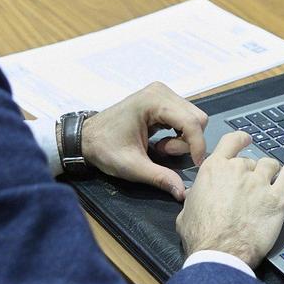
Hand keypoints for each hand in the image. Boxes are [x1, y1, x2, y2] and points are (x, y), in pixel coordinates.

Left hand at [82, 81, 208, 199]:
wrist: (86, 137)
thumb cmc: (105, 148)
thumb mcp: (132, 167)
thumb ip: (160, 177)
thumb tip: (182, 192)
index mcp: (153, 101)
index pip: (192, 121)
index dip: (198, 145)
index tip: (196, 165)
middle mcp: (160, 92)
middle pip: (197, 118)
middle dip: (187, 141)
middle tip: (163, 152)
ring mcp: (161, 93)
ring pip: (193, 117)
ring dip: (183, 138)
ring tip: (159, 147)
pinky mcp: (162, 99)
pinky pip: (184, 116)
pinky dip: (179, 132)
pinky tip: (160, 140)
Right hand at [176, 131, 283, 267]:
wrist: (220, 254)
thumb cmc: (201, 236)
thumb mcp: (186, 211)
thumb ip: (194, 197)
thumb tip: (193, 196)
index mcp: (215, 169)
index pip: (231, 142)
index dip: (239, 140)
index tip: (245, 140)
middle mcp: (238, 170)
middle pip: (250, 161)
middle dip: (250, 172)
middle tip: (247, 190)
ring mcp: (260, 182)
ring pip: (270, 165)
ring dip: (269, 172)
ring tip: (268, 184)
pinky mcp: (277, 198)